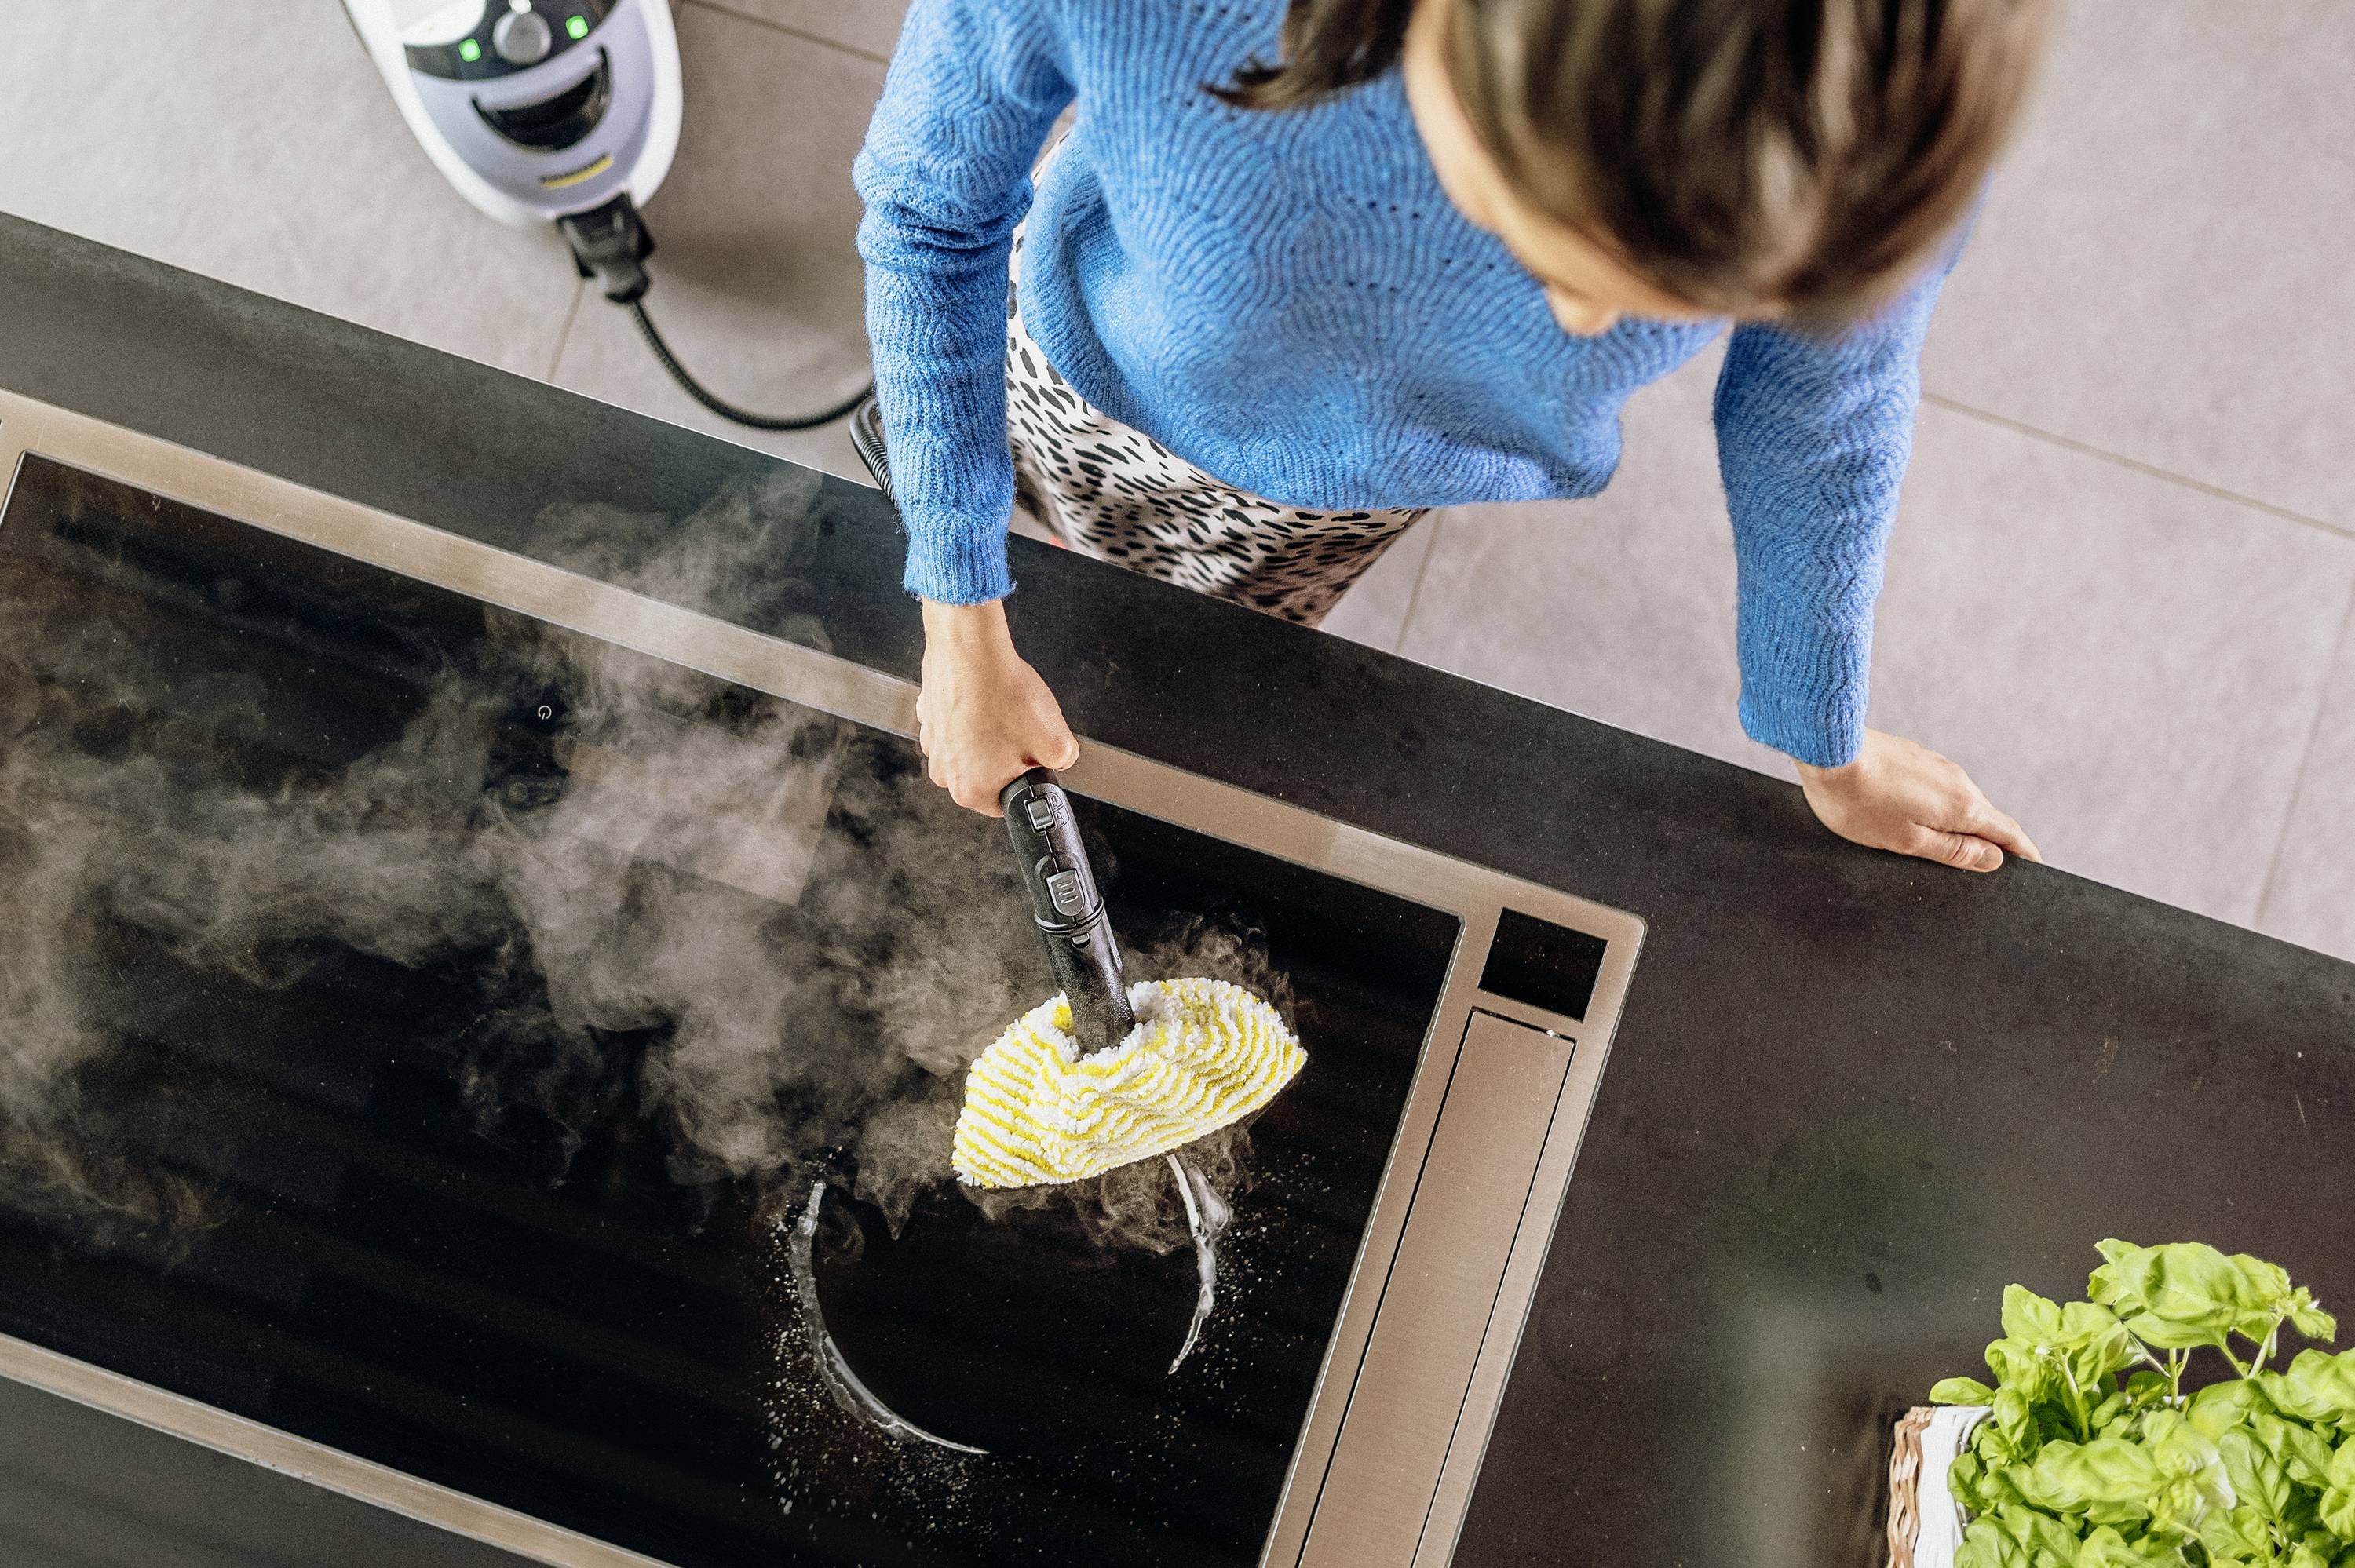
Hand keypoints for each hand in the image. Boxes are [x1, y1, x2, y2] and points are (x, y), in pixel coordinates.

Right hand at [917, 598, 1078, 814]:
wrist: (971, 649)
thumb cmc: (1002, 693)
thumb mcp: (1057, 741)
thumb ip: (1063, 764)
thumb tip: (1059, 763)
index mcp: (971, 790)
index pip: (1007, 804)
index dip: (1027, 781)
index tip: (1033, 764)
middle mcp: (945, 773)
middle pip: (989, 777)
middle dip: (1009, 758)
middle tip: (1022, 731)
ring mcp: (933, 745)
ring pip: (974, 751)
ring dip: (991, 736)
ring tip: (1004, 711)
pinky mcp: (930, 718)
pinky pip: (960, 726)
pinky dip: (974, 716)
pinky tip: (987, 699)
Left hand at [1794, 728, 2041, 872]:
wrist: (1828, 749)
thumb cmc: (1860, 803)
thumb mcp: (1907, 840)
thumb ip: (1954, 851)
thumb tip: (1995, 858)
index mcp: (1962, 807)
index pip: (2007, 832)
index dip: (2023, 852)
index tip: (2034, 865)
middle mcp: (1958, 781)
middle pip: (1983, 817)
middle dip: (1990, 841)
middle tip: (1988, 866)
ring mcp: (1936, 765)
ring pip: (1958, 801)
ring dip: (1960, 822)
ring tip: (1949, 846)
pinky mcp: (1914, 757)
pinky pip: (1937, 788)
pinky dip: (1938, 806)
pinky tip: (1917, 816)